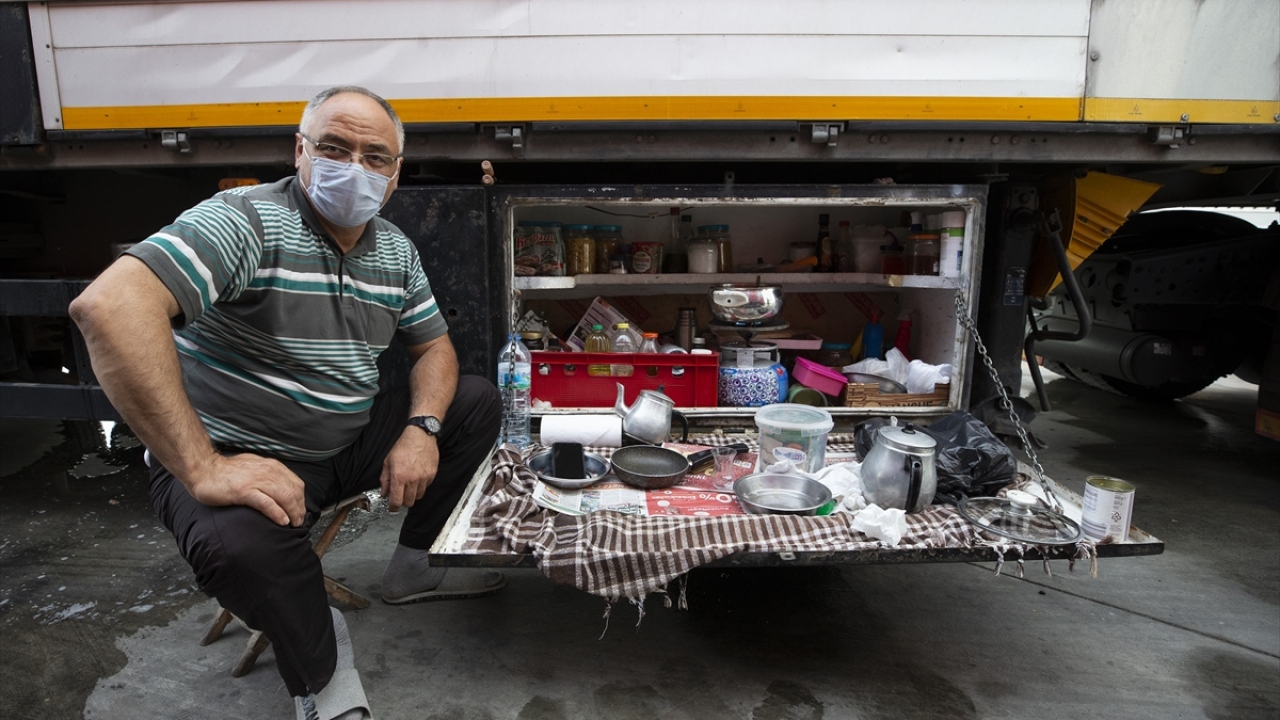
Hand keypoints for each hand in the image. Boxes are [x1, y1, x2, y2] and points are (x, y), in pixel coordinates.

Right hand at [187, 453, 306, 526]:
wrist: (203, 469)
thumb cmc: (226, 471)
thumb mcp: (254, 467)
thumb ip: (268, 474)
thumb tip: (280, 486)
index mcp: (271, 466)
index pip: (295, 484)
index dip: (301, 500)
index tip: (300, 511)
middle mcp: (267, 472)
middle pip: (293, 492)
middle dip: (299, 509)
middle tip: (299, 522)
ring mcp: (256, 481)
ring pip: (284, 497)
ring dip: (292, 513)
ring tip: (293, 524)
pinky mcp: (244, 491)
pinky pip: (267, 503)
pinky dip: (277, 513)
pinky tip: (282, 521)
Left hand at [380, 427, 438, 511]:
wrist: (420, 436)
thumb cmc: (404, 446)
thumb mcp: (388, 461)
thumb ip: (385, 479)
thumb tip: (384, 492)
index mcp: (399, 477)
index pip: (396, 501)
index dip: (393, 507)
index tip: (392, 507)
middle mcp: (412, 479)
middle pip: (409, 502)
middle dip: (403, 501)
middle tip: (400, 495)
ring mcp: (424, 478)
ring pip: (418, 496)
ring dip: (412, 494)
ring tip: (409, 485)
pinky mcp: (432, 475)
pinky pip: (426, 487)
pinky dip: (421, 486)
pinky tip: (417, 477)